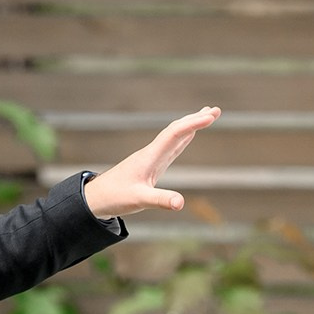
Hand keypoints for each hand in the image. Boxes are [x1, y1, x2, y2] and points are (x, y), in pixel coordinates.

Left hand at [83, 106, 219, 219]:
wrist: (96, 198)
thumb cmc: (115, 197)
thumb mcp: (139, 200)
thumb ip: (160, 200)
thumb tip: (181, 203)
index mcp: (150, 156)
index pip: (174, 134)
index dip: (193, 124)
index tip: (210, 116)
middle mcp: (151, 153)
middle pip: (176, 130)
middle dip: (196, 119)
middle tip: (216, 110)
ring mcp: (151, 158)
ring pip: (174, 136)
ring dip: (191, 125)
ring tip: (208, 114)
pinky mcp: (151, 165)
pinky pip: (171, 146)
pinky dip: (183, 138)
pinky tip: (189, 135)